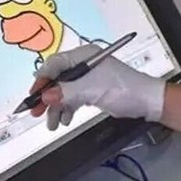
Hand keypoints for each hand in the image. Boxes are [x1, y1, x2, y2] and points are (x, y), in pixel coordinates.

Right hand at [29, 44, 165, 130]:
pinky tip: (65, 120)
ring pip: (64, 91)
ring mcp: (89, 78)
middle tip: (37, 113)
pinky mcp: (93, 90)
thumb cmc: (122, 89)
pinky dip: (67, 108)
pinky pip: (73, 98)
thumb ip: (67, 92)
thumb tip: (46, 96)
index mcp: (84, 56)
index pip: (55, 64)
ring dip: (56, 107)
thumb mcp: (92, 90)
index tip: (34, 97)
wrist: (146, 101)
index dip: (42, 80)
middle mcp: (84, 64)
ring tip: (53, 124)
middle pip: (57, 78)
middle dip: (47, 97)